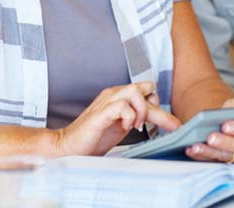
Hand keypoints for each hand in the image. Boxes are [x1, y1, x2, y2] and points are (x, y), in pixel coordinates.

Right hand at [55, 82, 180, 155]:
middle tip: (156, 124)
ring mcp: (106, 101)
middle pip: (145, 87)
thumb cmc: (94, 137)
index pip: (147, 89)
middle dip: (155, 106)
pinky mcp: (100, 113)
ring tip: (137, 126)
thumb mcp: (123, 126)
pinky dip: (129, 117)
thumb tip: (161, 120)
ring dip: (142, 110)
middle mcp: (114, 94)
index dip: (157, 104)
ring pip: (135, 91)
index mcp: (119, 96)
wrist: (69, 147)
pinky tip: (125, 128)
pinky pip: (122, 106)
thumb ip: (138, 118)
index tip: (164, 123)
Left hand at [185, 85, 233, 162]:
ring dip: (211, 151)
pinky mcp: (229, 163)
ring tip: (196, 145)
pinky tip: (192, 149)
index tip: (226, 124)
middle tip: (210, 137)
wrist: (228, 124)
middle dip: (225, 142)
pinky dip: (203, 155)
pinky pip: (215, 161)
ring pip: (228, 156)